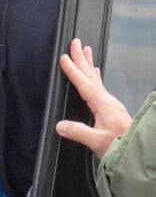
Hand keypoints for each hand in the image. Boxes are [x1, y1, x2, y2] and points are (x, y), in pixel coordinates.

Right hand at [56, 38, 131, 157]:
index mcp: (103, 105)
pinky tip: (95, 74)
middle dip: (82, 58)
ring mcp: (110, 104)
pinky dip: (95, 76)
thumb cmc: (120, 147)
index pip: (84, 83)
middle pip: (91, 75)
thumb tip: (60, 125)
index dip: (73, 70)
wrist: (137, 154)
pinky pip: (100, 86)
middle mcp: (108, 101)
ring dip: (89, 64)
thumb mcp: (97, 141)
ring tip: (86, 51)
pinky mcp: (111, 109)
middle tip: (76, 43)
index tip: (64, 58)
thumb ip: (78, 132)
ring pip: (96, 79)